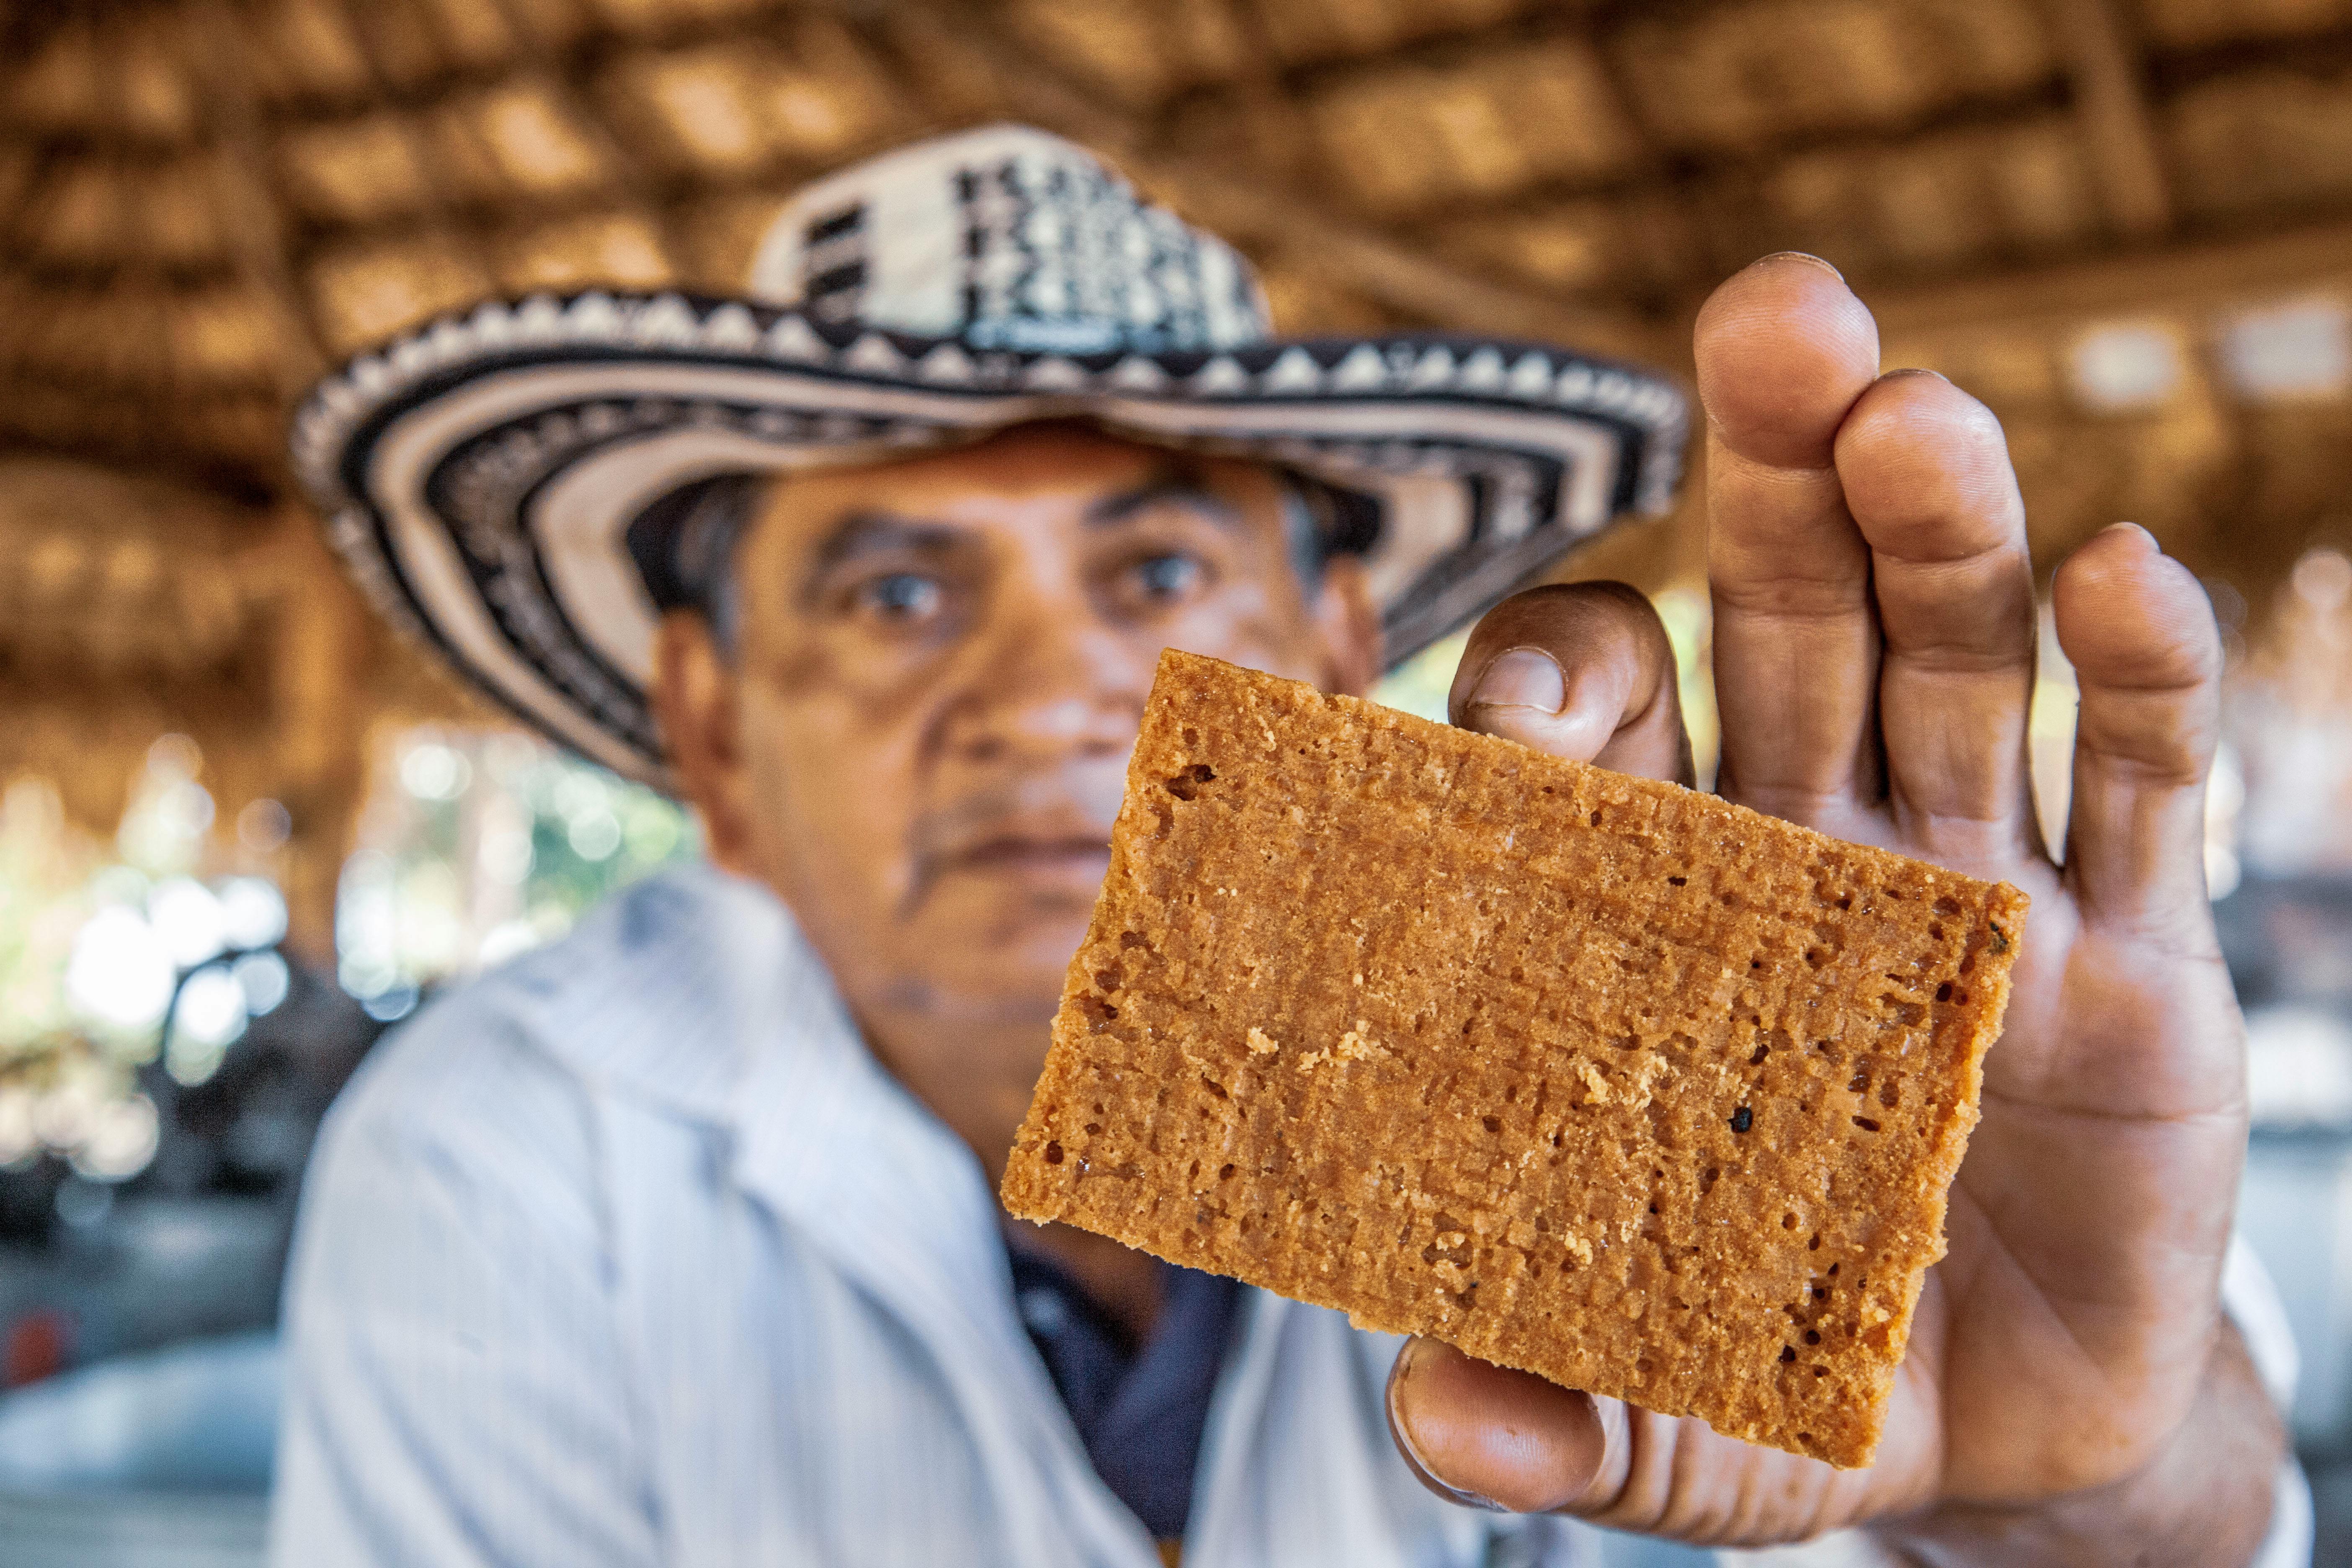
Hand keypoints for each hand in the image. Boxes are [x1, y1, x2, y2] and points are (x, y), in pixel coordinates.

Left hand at [1385, 254, 2278, 1554]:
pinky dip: (2139, 680)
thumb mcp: (1678, 1410)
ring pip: (1958, 663)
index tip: (1533, 703)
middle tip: (1773, 319)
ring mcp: (1984, 888)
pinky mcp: (2137, 955)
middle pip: (1792, 624)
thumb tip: (1435, 1414)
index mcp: (1674, 925)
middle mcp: (1820, 860)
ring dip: (1947, 532)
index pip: (1602, 740)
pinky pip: (2137, 786)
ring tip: (1922, 415)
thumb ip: (1563, 1408)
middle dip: (1778, 476)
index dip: (1561, 683)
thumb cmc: (1797, 1378)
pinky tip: (2125, 575)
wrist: (2001, 1437)